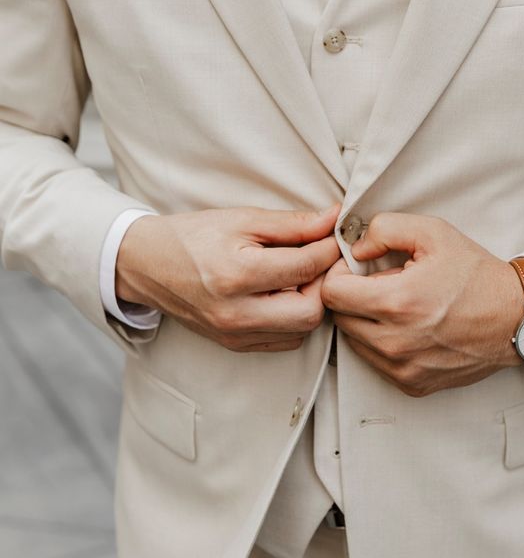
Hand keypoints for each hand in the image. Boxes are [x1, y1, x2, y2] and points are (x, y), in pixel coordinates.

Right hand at [117, 203, 341, 351]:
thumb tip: (333, 219)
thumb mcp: (243, 219)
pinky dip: (294, 318)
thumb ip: (292, 223)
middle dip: (324, 283)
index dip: (329, 249)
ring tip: (301, 275)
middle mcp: (235, 313)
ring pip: (302, 331)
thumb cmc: (195, 236)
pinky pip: (284, 340)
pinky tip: (285, 293)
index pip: (306, 268)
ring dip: (312, 302)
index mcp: (236, 276)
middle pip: (311, 311)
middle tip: (319, 260)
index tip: (334, 236)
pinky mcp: (235, 344)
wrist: (149, 265)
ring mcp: (234, 334)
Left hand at [321, 213, 523, 396]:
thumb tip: (355, 249)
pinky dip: (381, 342)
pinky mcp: (412, 384)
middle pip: (339, 319)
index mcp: (398, 303)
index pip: (332, 293)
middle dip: (350, 297)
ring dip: (363, 321)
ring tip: (396, 304)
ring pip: (354, 342)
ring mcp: (403, 368)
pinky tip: (406, 325)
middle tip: (378, 283)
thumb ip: (385, 229)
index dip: (338, 274)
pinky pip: (375, 361)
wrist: (515, 318)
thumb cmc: (475, 274)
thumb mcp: (432, 232)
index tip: (356, 268)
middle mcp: (396, 342)